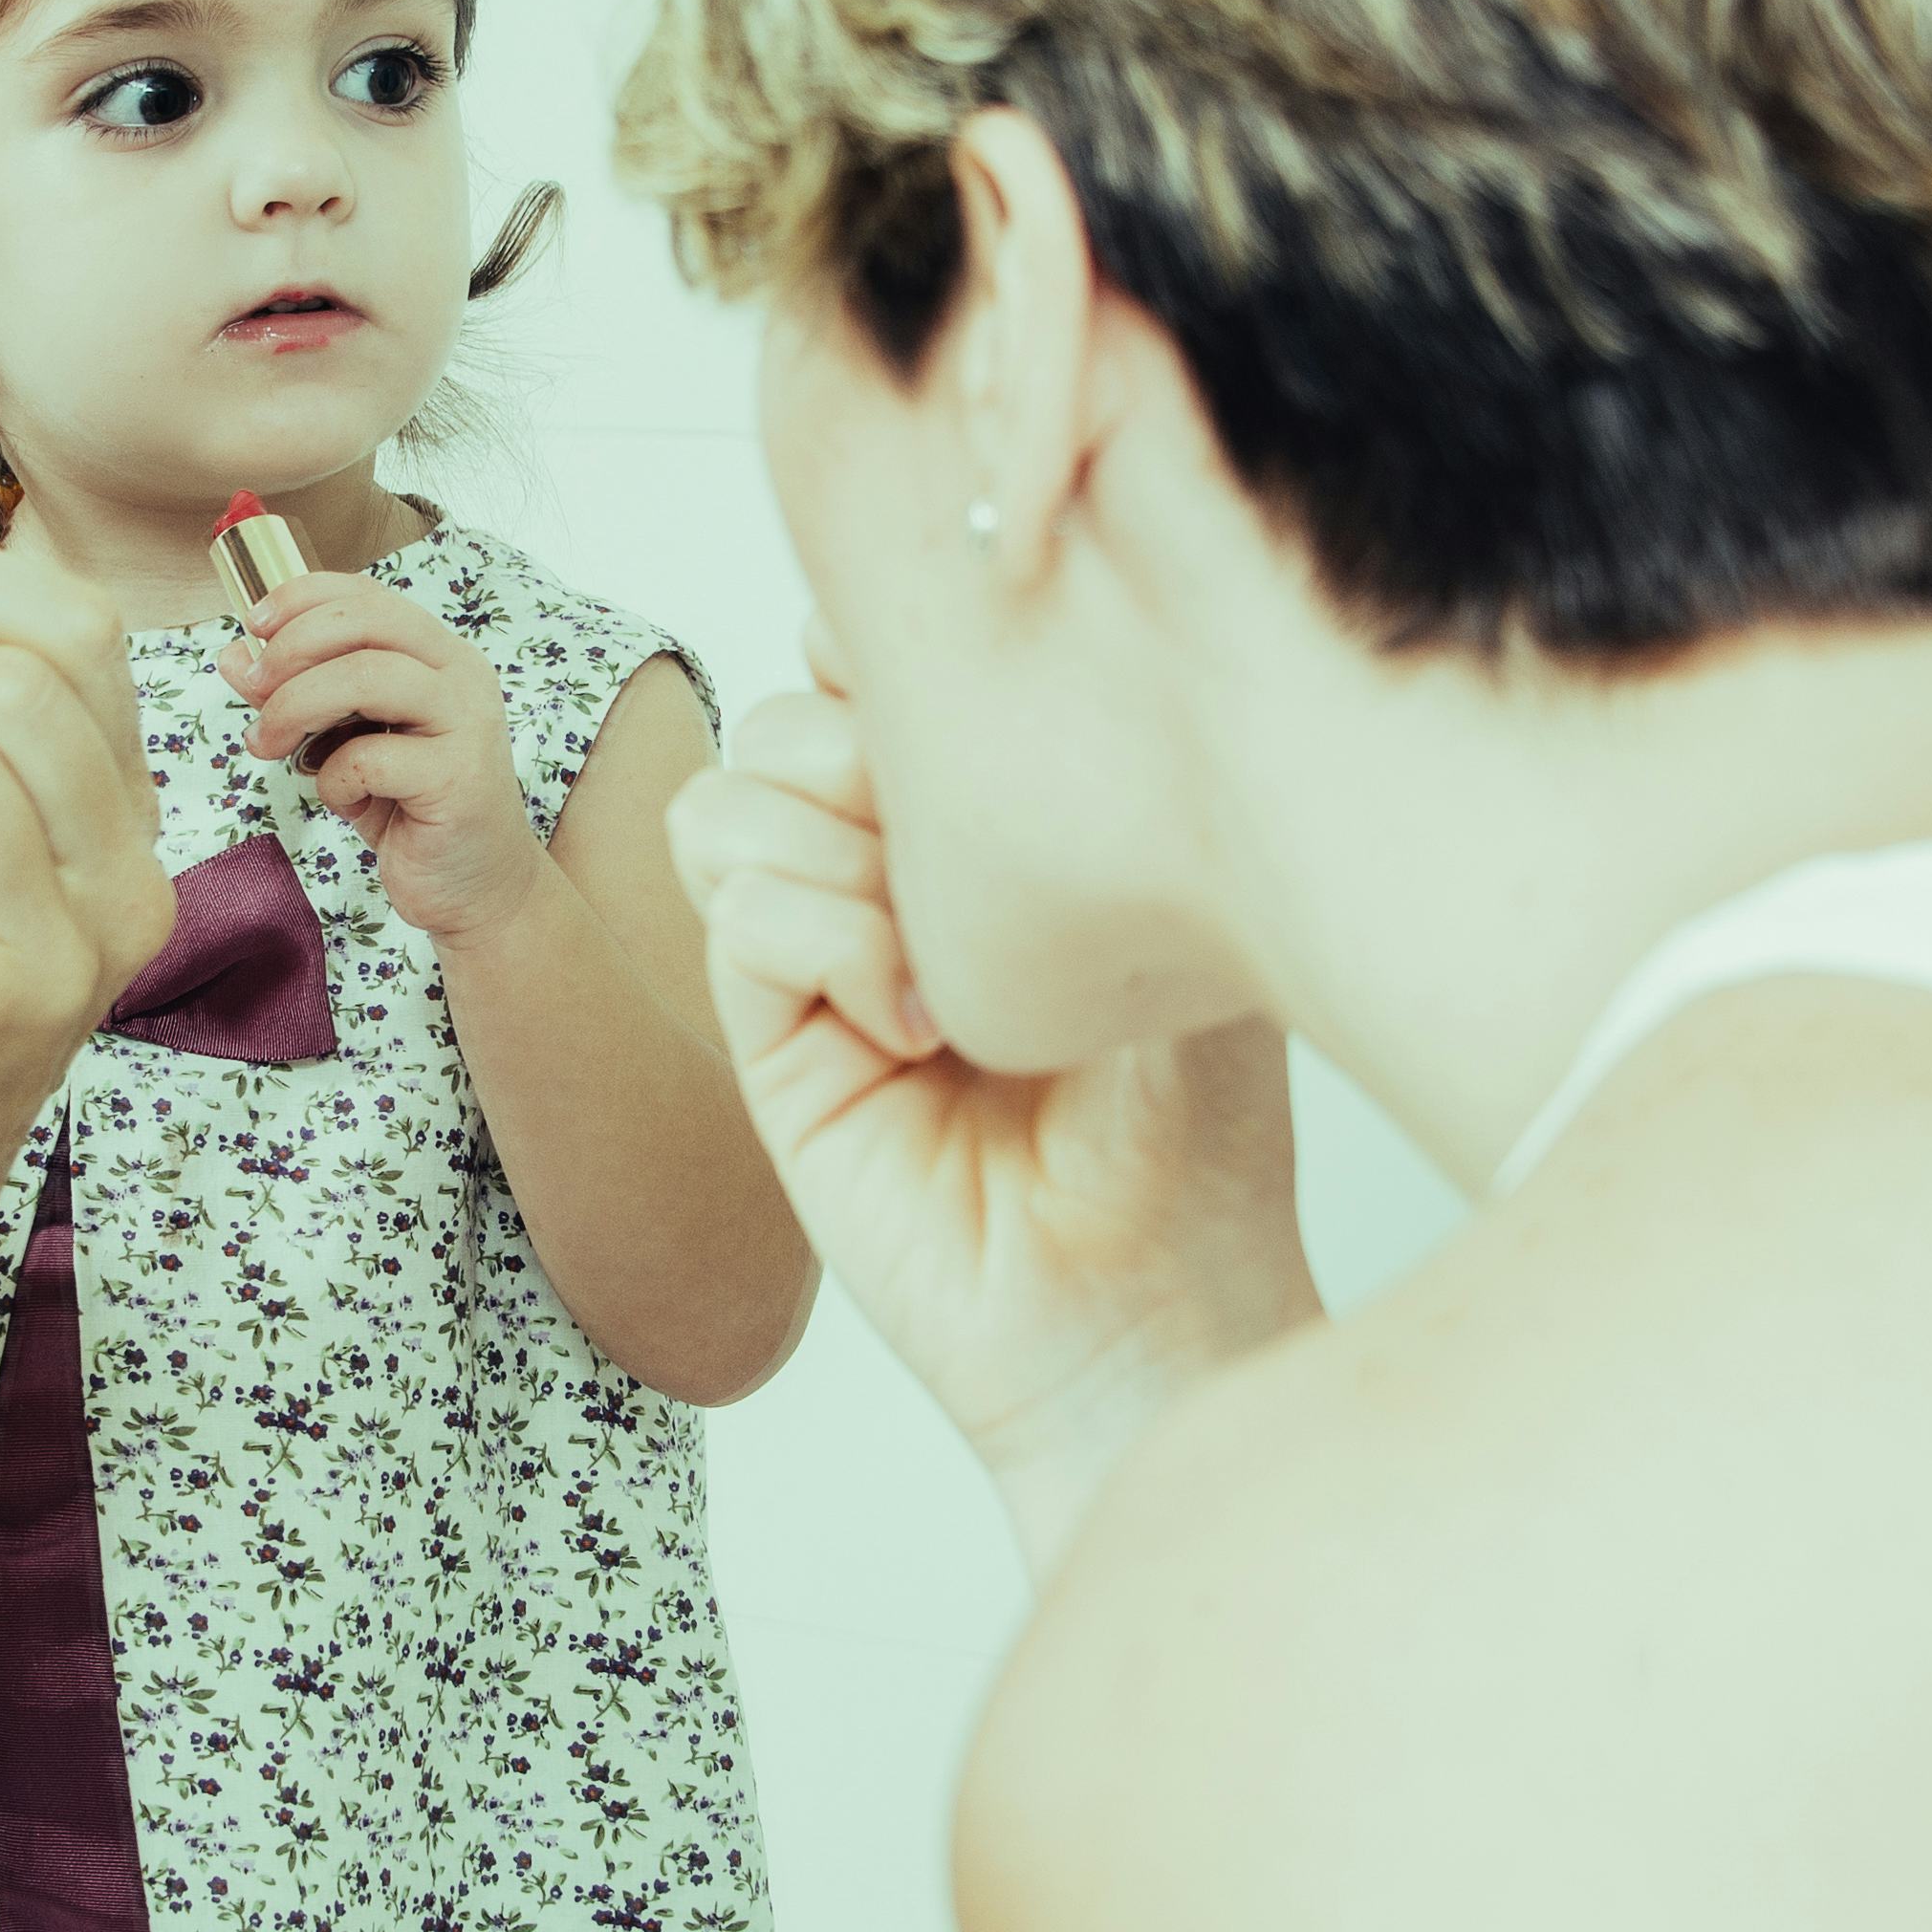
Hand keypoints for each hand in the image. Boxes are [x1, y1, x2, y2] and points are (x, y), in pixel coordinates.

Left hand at [222, 572, 544, 939]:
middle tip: (252, 689)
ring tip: (269, 745)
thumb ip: (299, 694)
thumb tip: (235, 656)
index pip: (368, 596)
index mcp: (439, 656)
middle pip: (365, 622)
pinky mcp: (459, 778)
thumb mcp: (346, 743)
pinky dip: (333, 778)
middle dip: (292, 649)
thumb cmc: (411, 810)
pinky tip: (344, 800)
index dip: (303, 598)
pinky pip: (371, 757)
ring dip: (296, 706)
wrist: (476, 889)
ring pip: (367, 676)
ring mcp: (467, 724)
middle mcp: (461, 676)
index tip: (254, 625)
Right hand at [666, 683, 1315, 1535]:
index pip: (874, 667)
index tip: (983, 698)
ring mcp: (821, 964)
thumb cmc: (1200, 1129)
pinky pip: (733, 913)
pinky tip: (919, 1025)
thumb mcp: (1176, 911)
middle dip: (866, 750)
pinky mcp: (776, 1052)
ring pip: (731, 797)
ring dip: (834, 845)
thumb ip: (1091, 769)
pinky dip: (821, 939)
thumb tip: (1009, 623)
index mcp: (983, 829)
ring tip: (943, 963)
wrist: (1157, 1308)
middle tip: (971, 863)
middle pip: (786, 712)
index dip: (897, 651)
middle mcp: (885, 881)